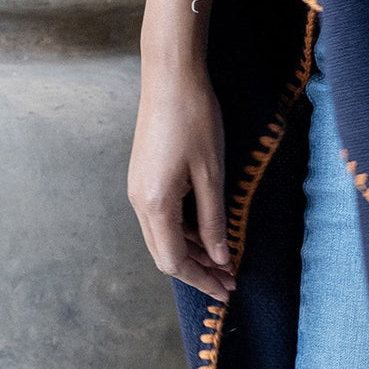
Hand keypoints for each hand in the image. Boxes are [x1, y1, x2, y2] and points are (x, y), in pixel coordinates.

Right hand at [128, 0, 236, 304]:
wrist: (170, 77)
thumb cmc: (194, 119)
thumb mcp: (212, 173)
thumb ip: (214, 219)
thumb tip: (221, 258)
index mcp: (155, 205)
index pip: (174, 261)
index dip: (202, 280)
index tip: (227, 291)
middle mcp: (139, 202)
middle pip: (165, 254)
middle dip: (198, 271)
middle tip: (229, 282)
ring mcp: (138, 188)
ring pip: (163, 236)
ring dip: (192, 252)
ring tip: (224, 262)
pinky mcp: (144, 176)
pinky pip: (162, 216)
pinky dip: (184, 231)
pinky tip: (207, 232)